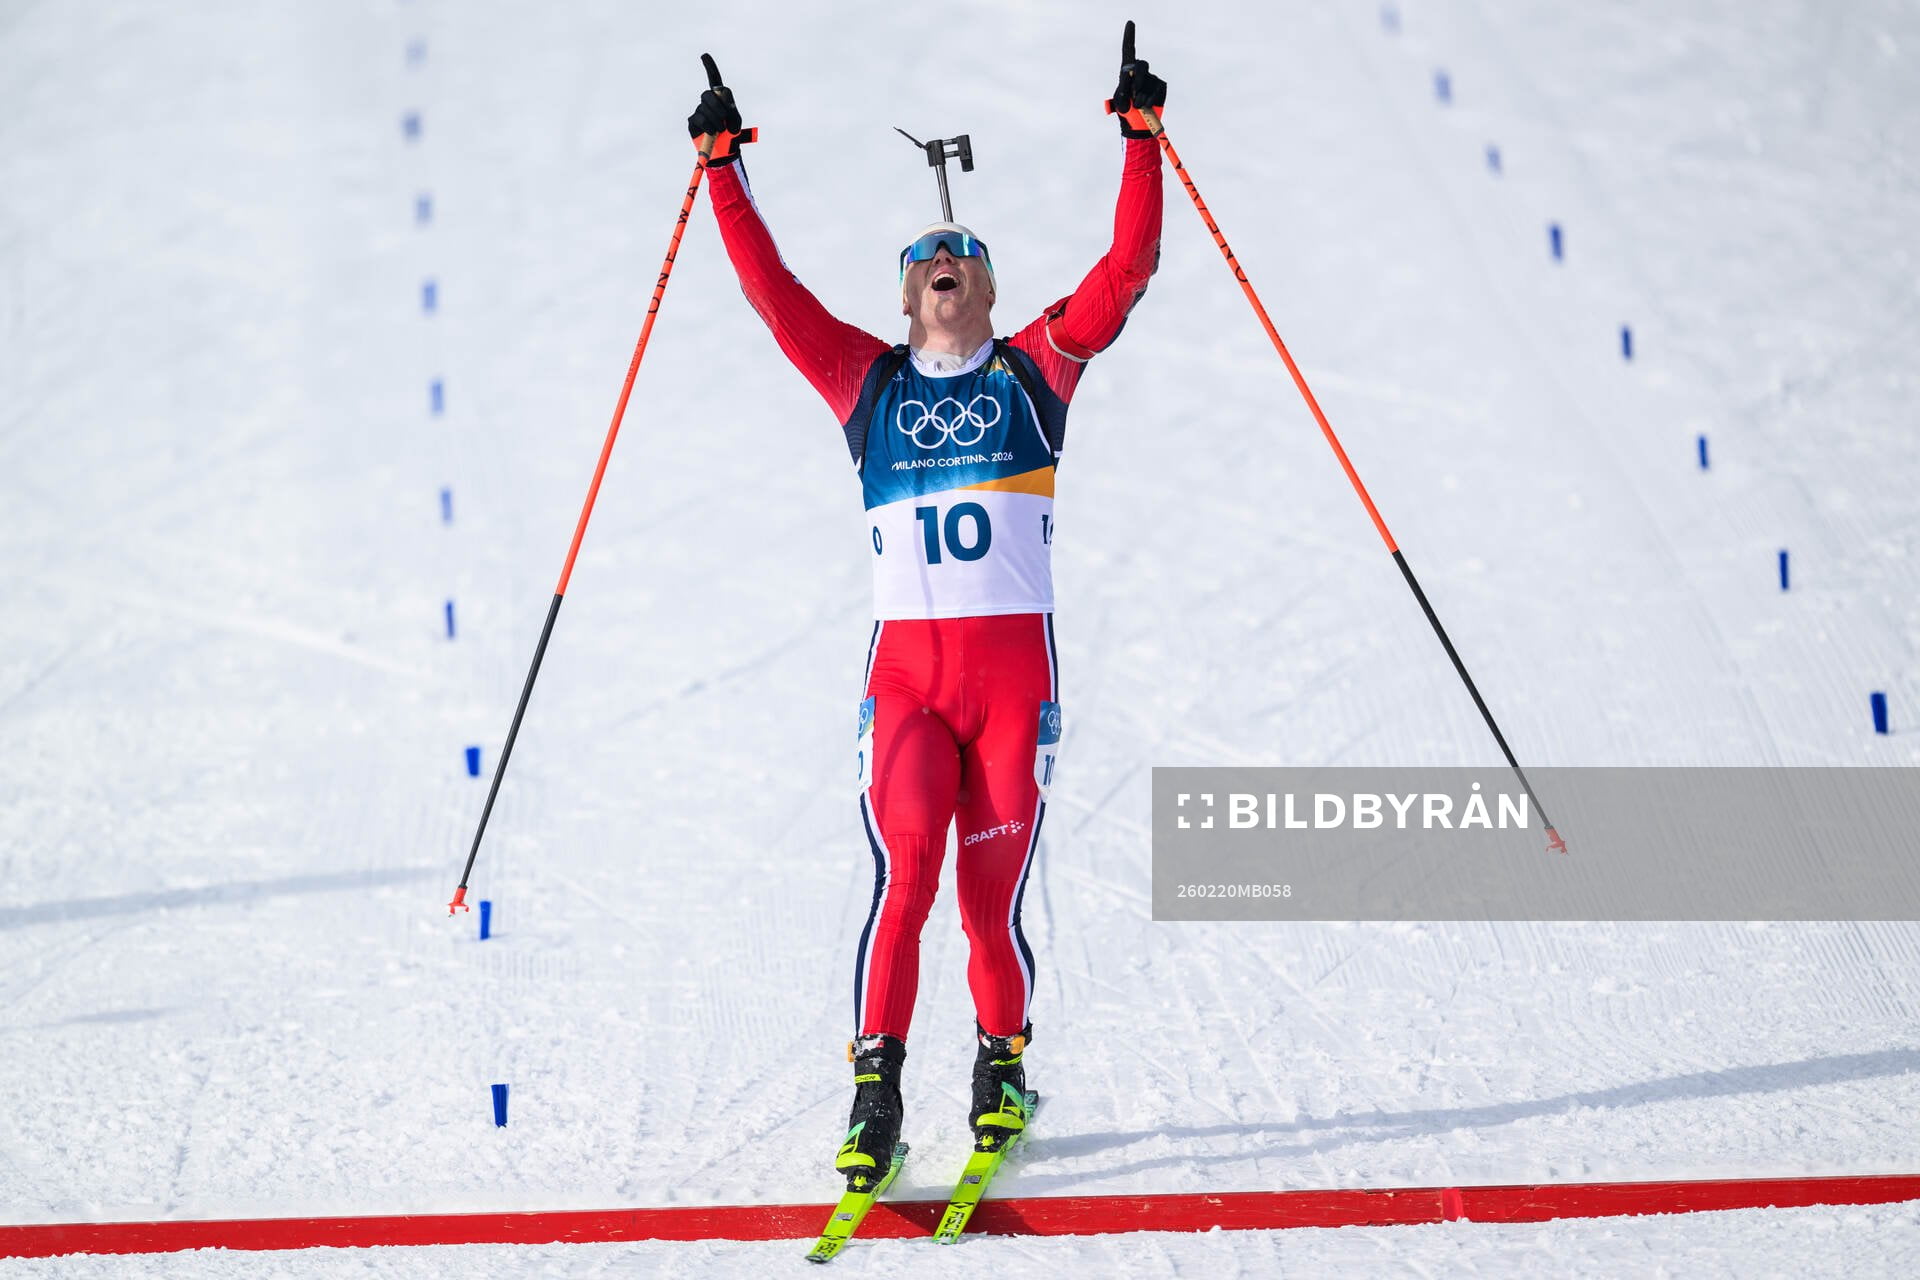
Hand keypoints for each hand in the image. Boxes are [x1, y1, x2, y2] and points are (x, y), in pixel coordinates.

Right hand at [688, 53, 753, 165]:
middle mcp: (708, 102)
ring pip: (705, 107)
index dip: (710, 67)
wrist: (723, 153)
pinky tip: (713, 133)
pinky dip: (709, 126)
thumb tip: (723, 116)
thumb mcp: (736, 124)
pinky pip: (700, 118)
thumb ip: (733, 116)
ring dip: (716, 119)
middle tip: (725, 120)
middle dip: (718, 106)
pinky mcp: (693, 122)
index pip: (714, 80)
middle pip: (709, 94)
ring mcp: (699, 111)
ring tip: (721, 130)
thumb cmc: (731, 137)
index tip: (704, 55)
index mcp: (720, 99)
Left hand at [1106, 20, 1166, 137]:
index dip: (1129, 37)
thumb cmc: (1126, 113)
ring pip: (1147, 81)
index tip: (1130, 23)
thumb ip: (1122, 88)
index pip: (1129, 51)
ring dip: (1141, 96)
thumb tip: (1129, 74)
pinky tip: (1146, 107)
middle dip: (1137, 79)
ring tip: (1137, 106)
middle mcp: (1140, 73)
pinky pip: (1155, 90)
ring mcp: (1152, 80)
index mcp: (1127, 73)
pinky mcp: (1161, 87)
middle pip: (1141, 65)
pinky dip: (1149, 100)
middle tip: (1134, 95)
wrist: (1138, 128)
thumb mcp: (1120, 102)